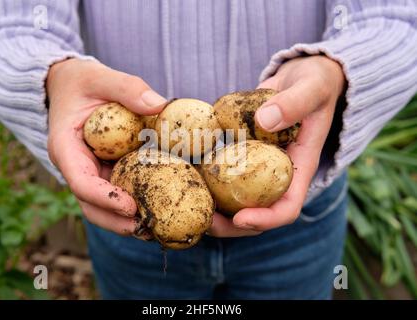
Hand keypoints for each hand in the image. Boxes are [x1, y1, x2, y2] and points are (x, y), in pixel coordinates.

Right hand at [46, 58, 166, 235]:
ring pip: (107, 206)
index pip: (81, 182)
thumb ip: (127, 88)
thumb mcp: (99, 77)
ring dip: (130, 220)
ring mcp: (93, 173)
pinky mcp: (108, 171)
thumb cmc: (81, 82)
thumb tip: (161, 106)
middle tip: (150, 230)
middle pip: (93, 206)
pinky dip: (139, 202)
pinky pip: (122, 191)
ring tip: (160, 228)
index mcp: (66, 149)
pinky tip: (164, 207)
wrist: (70, 87)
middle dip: (118, 221)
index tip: (131, 206)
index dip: (105, 198)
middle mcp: (78, 167)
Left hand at [209, 55, 345, 236]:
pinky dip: (208, 179)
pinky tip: (186, 173)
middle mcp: (278, 174)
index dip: (265, 219)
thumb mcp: (312, 87)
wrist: (303, 76)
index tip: (240, 218)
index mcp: (300, 168)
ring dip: (216, 208)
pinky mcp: (244, 153)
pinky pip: (226, 173)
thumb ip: (294, 102)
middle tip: (205, 223)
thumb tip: (266, 121)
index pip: (288, 207)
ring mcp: (260, 166)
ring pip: (238, 199)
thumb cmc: (315, 81)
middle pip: (258, 213)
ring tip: (191, 205)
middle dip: (232, 225)